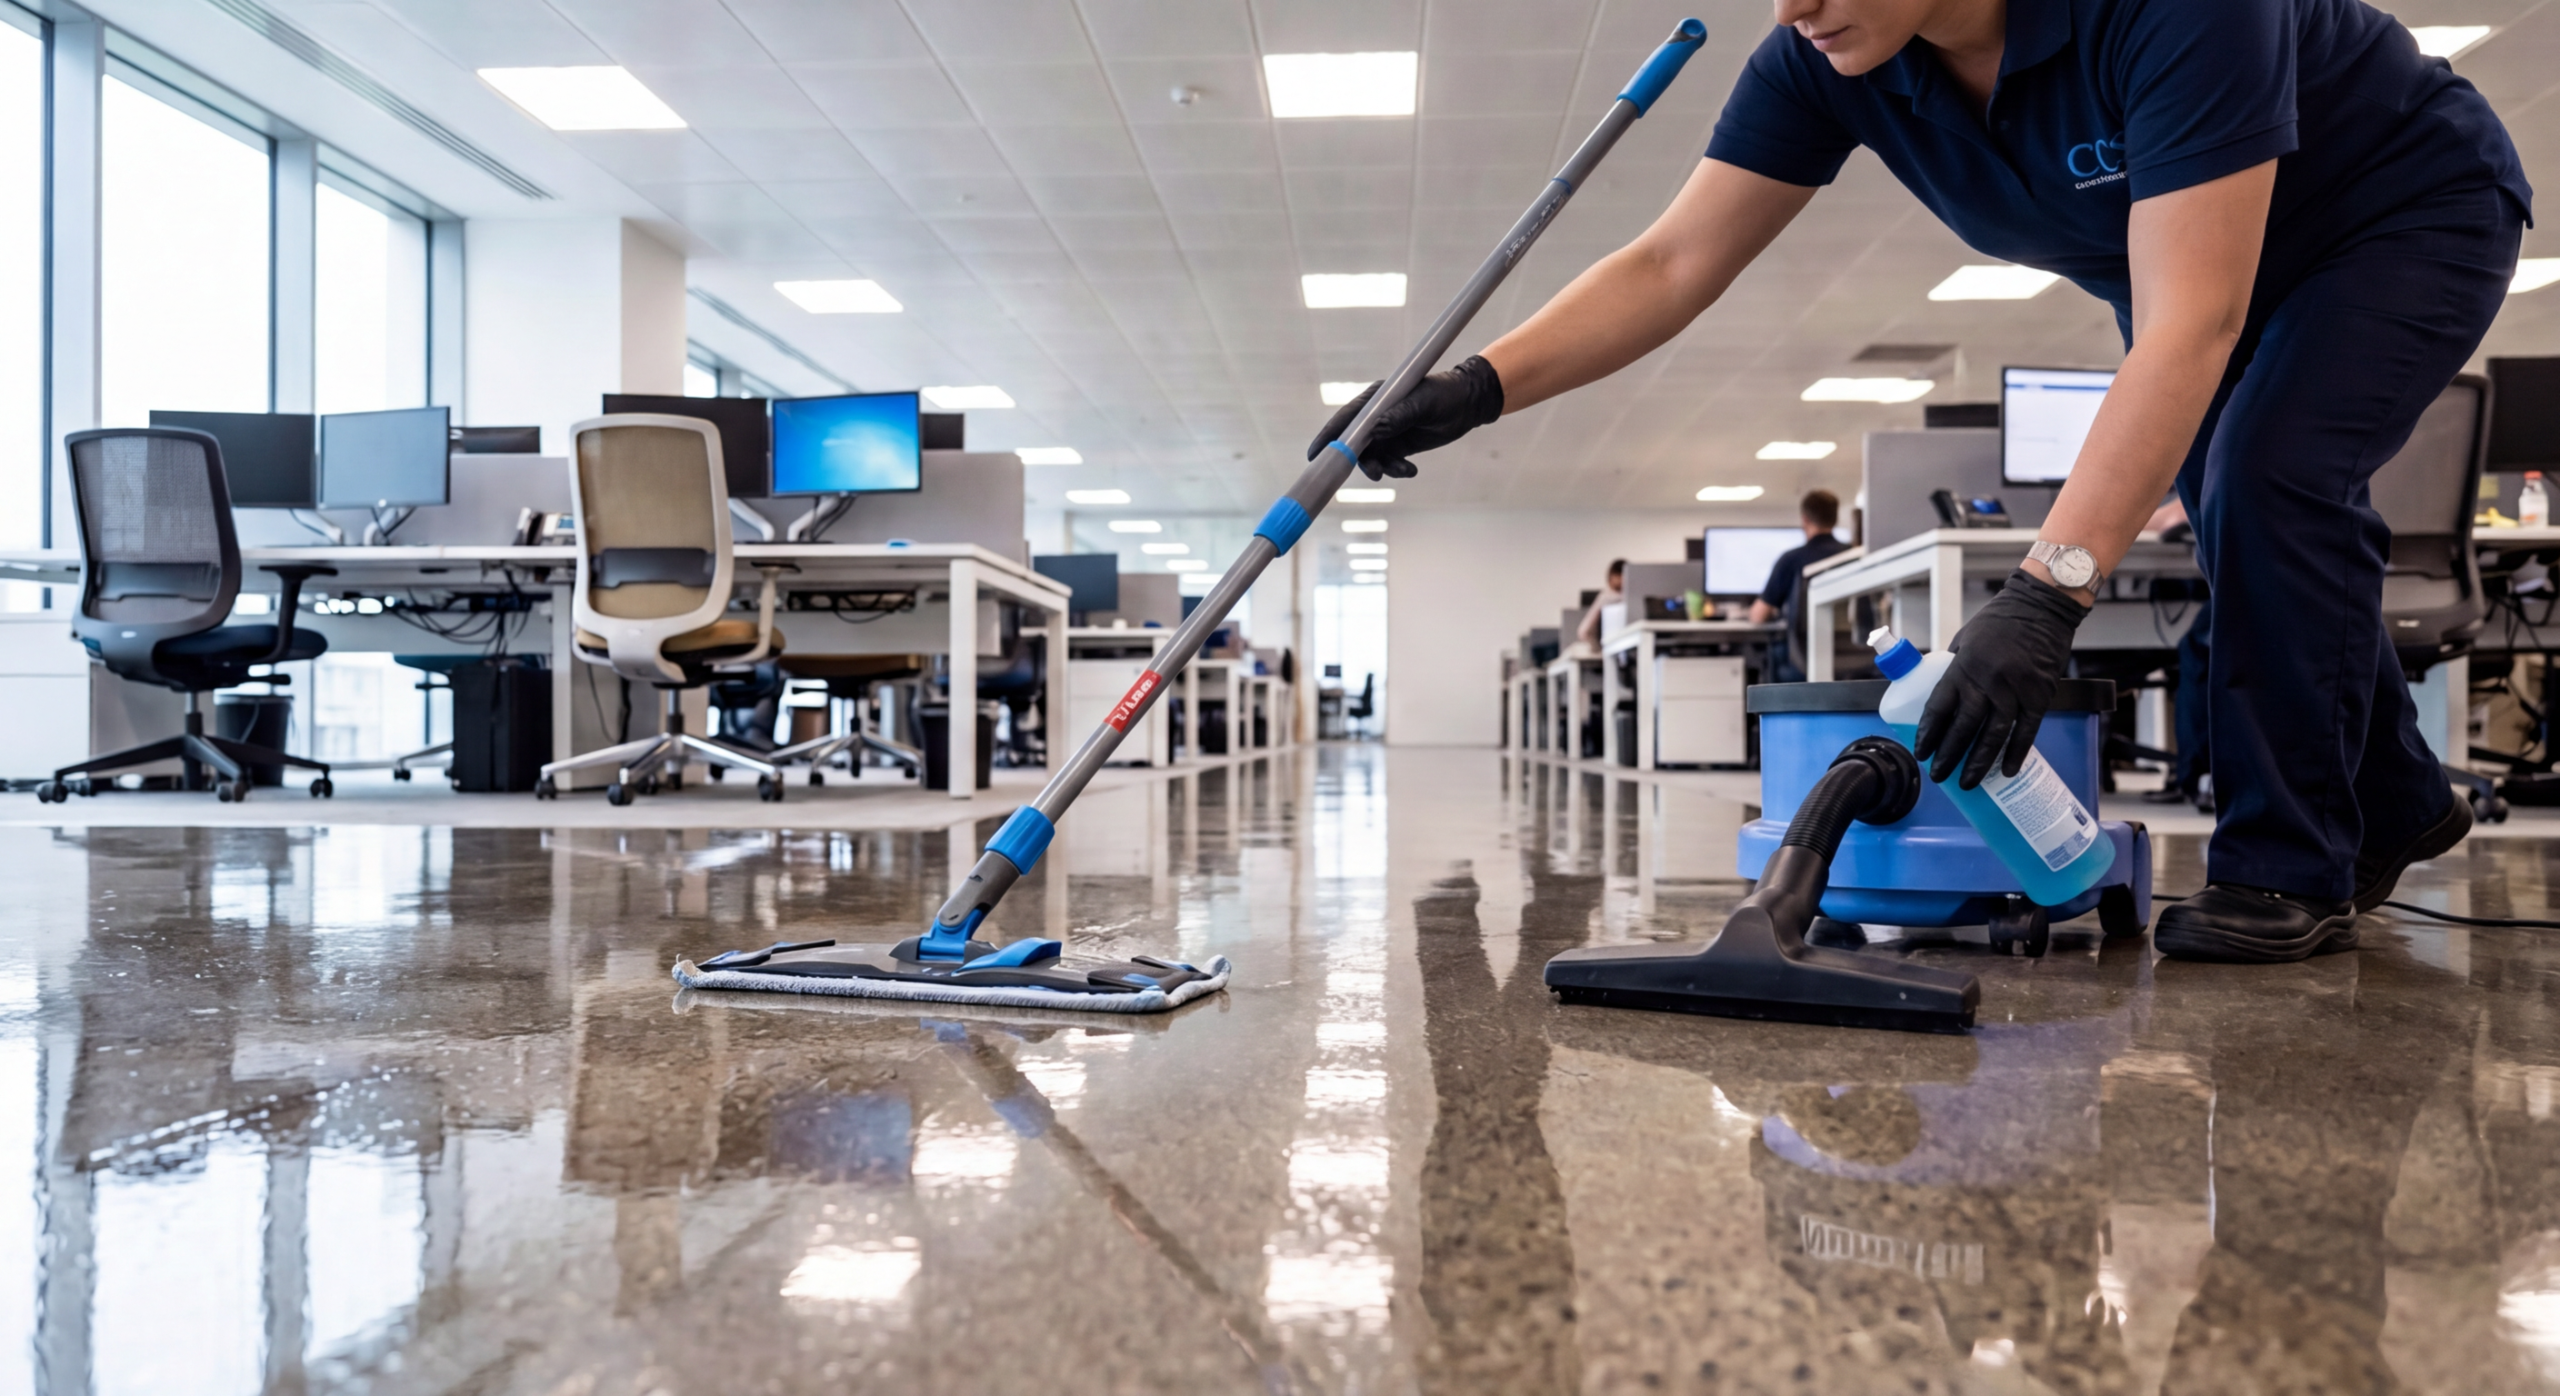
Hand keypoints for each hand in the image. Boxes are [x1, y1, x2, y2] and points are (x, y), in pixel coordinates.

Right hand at [1307, 355, 1503, 480]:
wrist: (1468, 404)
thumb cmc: (1445, 395)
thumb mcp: (1423, 403)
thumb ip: (1399, 416)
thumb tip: (1375, 430)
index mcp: (1377, 398)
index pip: (1347, 418)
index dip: (1330, 435)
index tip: (1315, 454)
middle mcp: (1377, 416)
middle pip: (1355, 442)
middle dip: (1360, 460)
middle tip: (1373, 473)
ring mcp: (1387, 431)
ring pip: (1373, 457)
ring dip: (1383, 468)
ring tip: (1403, 470)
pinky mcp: (1400, 445)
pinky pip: (1389, 463)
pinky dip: (1396, 470)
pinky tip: (1411, 470)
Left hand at [1912, 570, 2088, 788]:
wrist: (2041, 607)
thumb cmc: (1999, 622)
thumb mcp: (1964, 641)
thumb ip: (1954, 669)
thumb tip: (1943, 698)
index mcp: (1962, 667)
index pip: (1938, 707)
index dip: (1928, 733)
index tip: (1921, 752)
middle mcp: (1987, 681)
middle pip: (1964, 728)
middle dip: (1948, 756)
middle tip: (1938, 776)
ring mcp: (2015, 690)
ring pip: (1994, 735)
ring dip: (1978, 763)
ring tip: (1966, 783)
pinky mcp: (2040, 695)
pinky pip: (2026, 731)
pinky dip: (2016, 753)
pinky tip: (2005, 771)